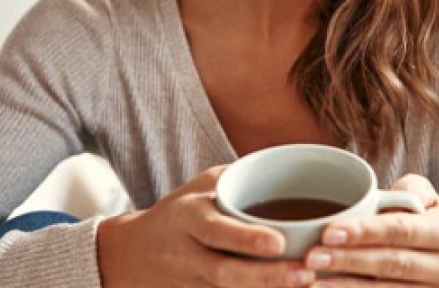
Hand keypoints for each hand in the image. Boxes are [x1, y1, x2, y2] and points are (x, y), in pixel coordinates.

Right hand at [97, 165, 314, 286]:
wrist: (132, 254)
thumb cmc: (182, 211)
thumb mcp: (203, 185)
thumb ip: (241, 176)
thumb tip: (293, 162)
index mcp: (188, 217)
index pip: (215, 230)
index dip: (245, 238)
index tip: (278, 242)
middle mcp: (187, 253)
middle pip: (224, 272)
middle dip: (266, 276)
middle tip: (305, 272)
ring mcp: (190, 282)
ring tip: (306, 285)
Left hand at [304, 174, 438, 286]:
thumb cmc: (428, 223)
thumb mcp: (427, 199)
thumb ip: (409, 190)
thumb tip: (385, 197)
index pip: (404, 231)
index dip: (366, 232)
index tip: (329, 232)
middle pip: (393, 265)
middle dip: (349, 261)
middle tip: (312, 258)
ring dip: (346, 287)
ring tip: (312, 282)